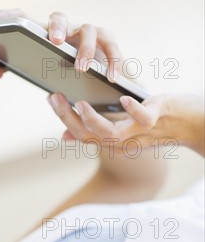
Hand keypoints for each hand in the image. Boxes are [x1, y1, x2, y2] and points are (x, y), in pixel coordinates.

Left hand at [0, 8, 123, 83]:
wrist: (95, 82)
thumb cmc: (60, 73)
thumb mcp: (34, 72)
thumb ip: (8, 70)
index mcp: (44, 33)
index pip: (24, 18)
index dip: (9, 16)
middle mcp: (66, 29)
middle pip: (59, 17)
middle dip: (56, 27)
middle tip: (53, 41)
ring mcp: (89, 34)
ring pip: (89, 31)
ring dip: (86, 49)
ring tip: (81, 69)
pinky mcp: (110, 45)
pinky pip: (114, 49)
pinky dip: (114, 63)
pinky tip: (111, 78)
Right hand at [49, 92, 174, 150]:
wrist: (192, 123)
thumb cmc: (156, 123)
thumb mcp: (122, 129)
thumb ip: (94, 132)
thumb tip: (64, 138)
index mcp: (114, 143)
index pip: (82, 136)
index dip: (64, 119)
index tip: (51, 99)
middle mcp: (123, 143)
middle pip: (89, 136)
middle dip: (69, 118)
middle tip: (56, 97)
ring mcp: (139, 134)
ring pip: (109, 133)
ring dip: (92, 119)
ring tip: (80, 103)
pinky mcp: (156, 119)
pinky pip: (142, 119)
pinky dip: (132, 110)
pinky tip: (122, 98)